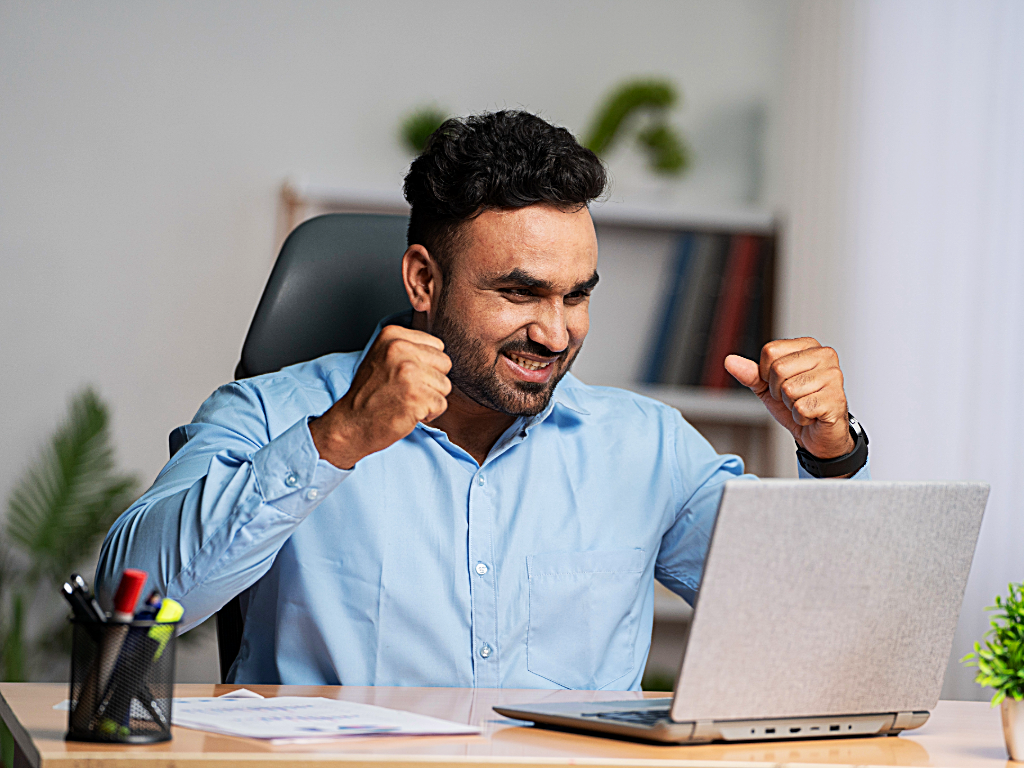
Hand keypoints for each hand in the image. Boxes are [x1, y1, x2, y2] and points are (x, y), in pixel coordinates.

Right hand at [309, 325, 451, 468]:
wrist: (351, 424)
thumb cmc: (369, 394)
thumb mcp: (382, 356)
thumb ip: (409, 348)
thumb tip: (440, 350)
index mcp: (393, 335)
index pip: (437, 346)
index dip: (426, 366)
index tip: (403, 377)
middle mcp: (400, 349)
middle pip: (444, 364)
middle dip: (431, 381)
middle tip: (406, 391)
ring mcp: (408, 372)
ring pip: (445, 386)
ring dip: (430, 399)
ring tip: (406, 401)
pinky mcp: (416, 396)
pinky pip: (441, 405)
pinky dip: (429, 414)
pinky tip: (408, 413)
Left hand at [724, 338, 853, 459]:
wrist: (817, 433)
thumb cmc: (797, 405)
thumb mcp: (768, 387)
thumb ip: (750, 373)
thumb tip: (730, 361)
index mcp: (808, 346)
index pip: (770, 350)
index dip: (766, 373)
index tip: (780, 383)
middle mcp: (824, 355)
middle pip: (778, 369)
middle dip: (778, 391)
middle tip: (793, 398)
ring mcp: (833, 376)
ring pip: (789, 389)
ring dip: (790, 405)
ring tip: (804, 405)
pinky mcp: (836, 398)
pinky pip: (801, 408)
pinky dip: (801, 417)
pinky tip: (812, 415)